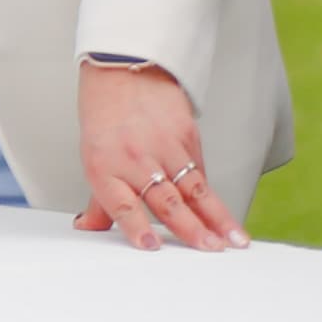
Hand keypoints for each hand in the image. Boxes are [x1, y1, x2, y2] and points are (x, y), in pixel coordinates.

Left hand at [74, 61, 242, 252]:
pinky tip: (228, 219)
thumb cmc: (104, 119)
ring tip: (232, 241)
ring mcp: (163, 147)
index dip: (135, 225)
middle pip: (165, 199)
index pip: (120, 202)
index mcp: (103, 166)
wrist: (123, 73)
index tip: (151, 245)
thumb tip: (89, 227)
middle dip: (190, 228)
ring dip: (216, 218)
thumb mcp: (93, 159)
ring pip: (193, 190)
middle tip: (208, 248)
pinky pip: (200, 173)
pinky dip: (213, 198)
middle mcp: (133, 159)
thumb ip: (99, 200)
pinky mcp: (187, 137)